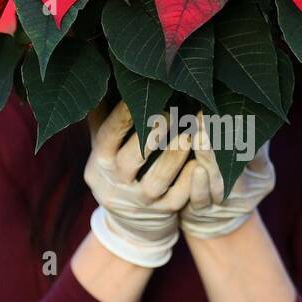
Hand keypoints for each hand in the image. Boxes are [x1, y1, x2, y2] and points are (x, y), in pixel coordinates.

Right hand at [84, 102, 196, 267]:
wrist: (128, 224)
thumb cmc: (118, 169)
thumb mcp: (104, 148)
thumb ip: (103, 118)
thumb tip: (106, 76)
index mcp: (99, 162)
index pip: (108, 136)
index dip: (123, 116)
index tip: (139, 95)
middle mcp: (116, 184)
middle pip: (131, 160)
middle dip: (151, 135)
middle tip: (170, 113)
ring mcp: (139, 202)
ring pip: (157, 180)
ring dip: (174, 156)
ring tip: (190, 134)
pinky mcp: (162, 213)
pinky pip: (177, 198)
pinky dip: (189, 182)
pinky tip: (201, 164)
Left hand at [181, 122, 274, 238]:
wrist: (216, 221)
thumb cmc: (233, 178)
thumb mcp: (252, 164)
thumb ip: (250, 140)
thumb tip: (249, 107)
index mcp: (263, 176)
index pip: (258, 154)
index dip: (247, 134)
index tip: (235, 113)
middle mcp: (247, 192)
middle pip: (237, 168)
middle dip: (223, 142)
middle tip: (210, 118)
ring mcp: (224, 205)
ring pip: (218, 184)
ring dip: (208, 159)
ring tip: (200, 137)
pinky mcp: (203, 213)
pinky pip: (201, 201)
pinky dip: (198, 186)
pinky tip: (195, 169)